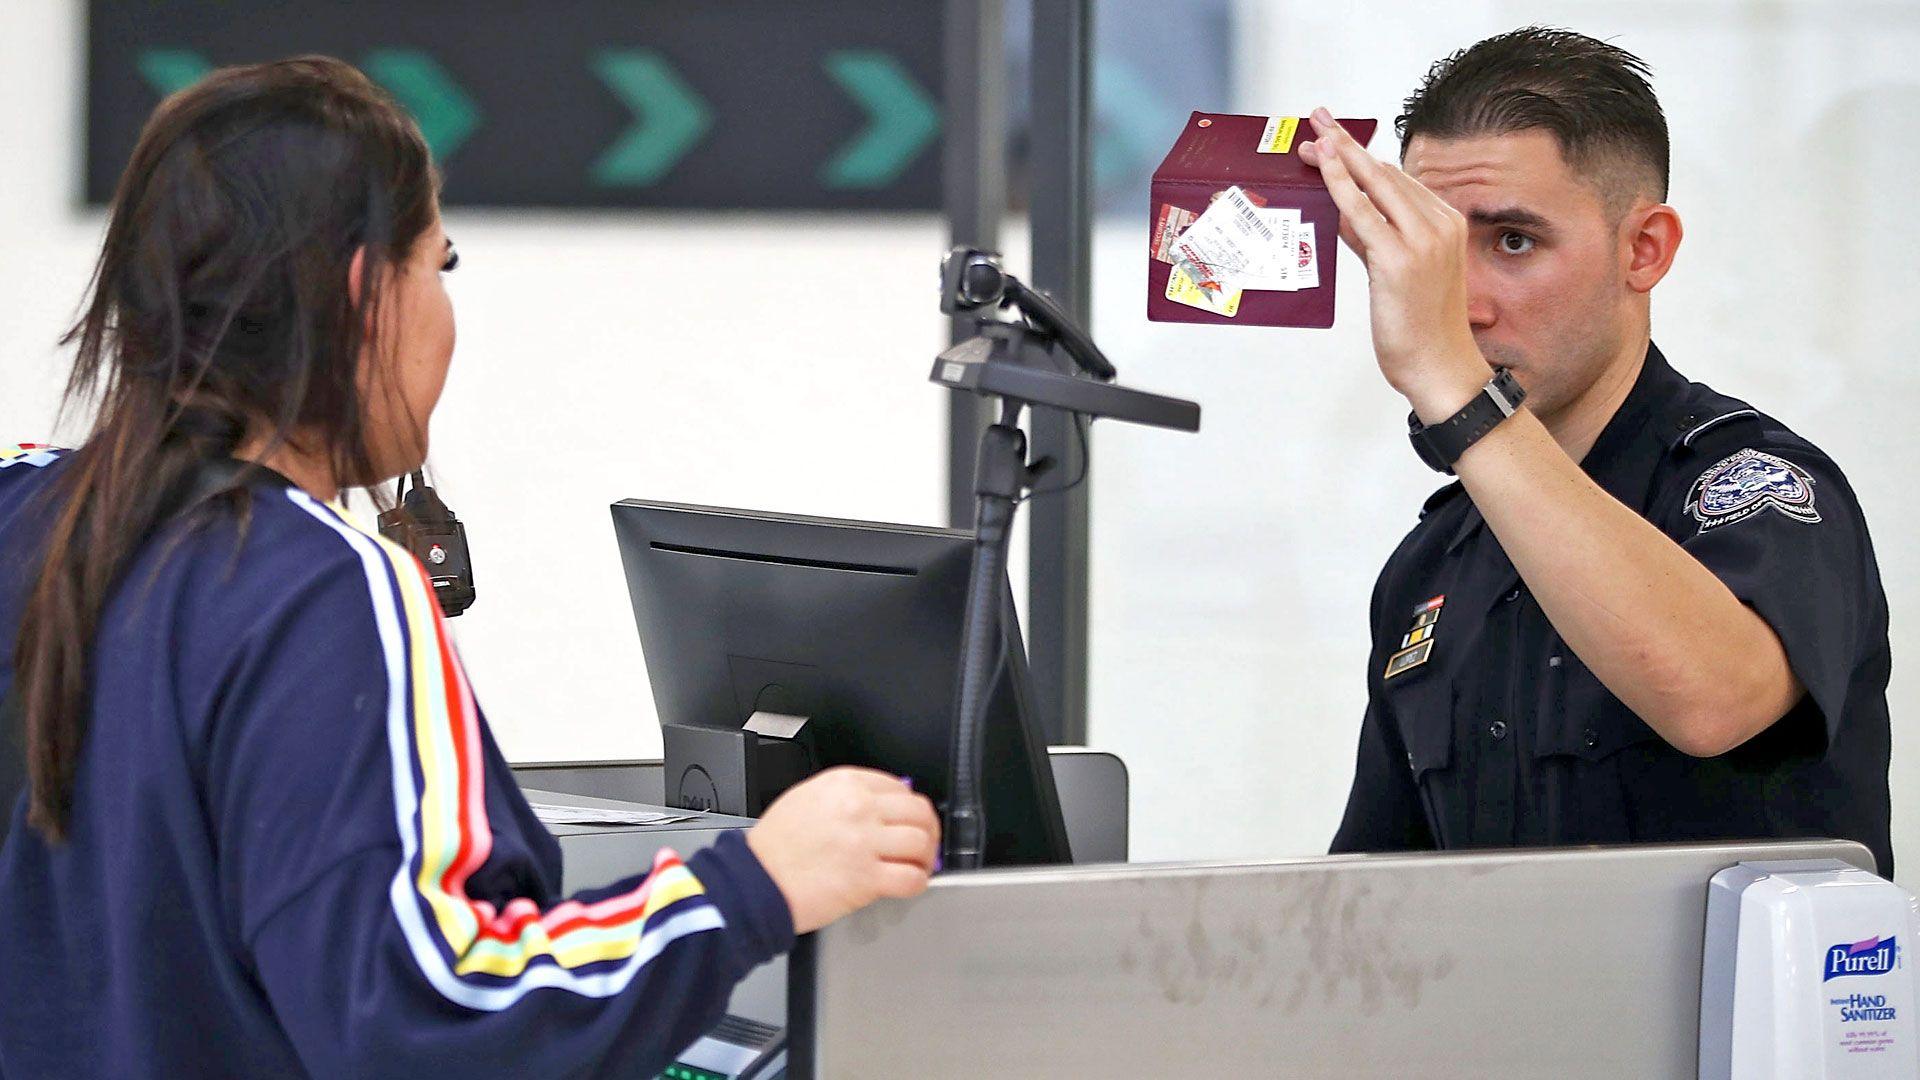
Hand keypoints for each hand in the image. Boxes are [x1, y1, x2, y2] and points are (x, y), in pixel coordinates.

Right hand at [744, 766, 939, 933]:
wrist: (755, 882)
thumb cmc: (774, 848)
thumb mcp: (806, 799)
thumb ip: (844, 797)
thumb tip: (879, 805)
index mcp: (844, 784)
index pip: (899, 787)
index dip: (910, 807)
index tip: (910, 820)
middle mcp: (859, 808)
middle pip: (918, 812)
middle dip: (928, 829)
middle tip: (925, 844)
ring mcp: (864, 843)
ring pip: (921, 842)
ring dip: (925, 857)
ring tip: (917, 866)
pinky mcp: (867, 879)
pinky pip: (912, 878)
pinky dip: (917, 883)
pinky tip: (909, 884)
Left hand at [1297, 107, 1490, 421]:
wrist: (1440, 367)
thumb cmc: (1422, 328)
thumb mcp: (1394, 273)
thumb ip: (1371, 239)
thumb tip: (1344, 212)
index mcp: (1445, 223)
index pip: (1397, 179)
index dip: (1361, 156)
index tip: (1335, 139)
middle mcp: (1438, 224)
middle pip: (1384, 173)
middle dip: (1346, 145)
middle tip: (1317, 121)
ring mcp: (1422, 239)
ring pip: (1374, 184)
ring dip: (1340, 156)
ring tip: (1312, 137)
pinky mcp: (1399, 258)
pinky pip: (1362, 211)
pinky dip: (1341, 185)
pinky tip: (1324, 168)